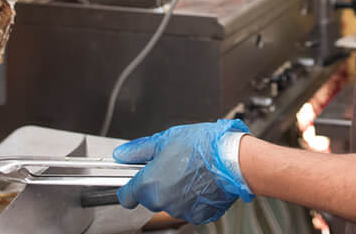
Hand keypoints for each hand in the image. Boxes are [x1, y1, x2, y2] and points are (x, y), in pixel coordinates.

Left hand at [112, 119, 252, 223]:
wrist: (233, 159)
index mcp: (150, 183)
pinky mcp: (198, 216)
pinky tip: (201, 182)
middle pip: (150, 198)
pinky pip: (188, 208)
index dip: (129, 186)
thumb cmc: (203, 146)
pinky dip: (191, 198)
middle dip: (157, 184)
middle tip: (173, 165)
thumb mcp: (166, 139)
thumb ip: (140, 150)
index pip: (126, 195)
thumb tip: (122, 154)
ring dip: (175, 191)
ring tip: (191, 171)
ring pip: (170, 203)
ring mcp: (180, 211)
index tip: (134, 180)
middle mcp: (162, 202)